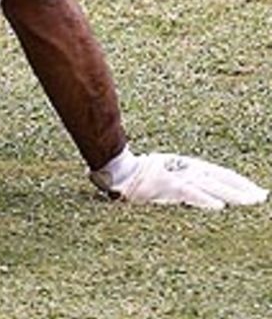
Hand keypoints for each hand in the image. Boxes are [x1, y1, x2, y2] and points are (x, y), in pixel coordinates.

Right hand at [92, 148, 268, 208]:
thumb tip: (204, 192)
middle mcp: (185, 168)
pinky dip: (203, 199)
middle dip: (242, 188)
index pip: (219, 174)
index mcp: (186, 166)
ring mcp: (175, 176)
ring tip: (250, 201)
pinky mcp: (164, 185)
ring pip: (210, 184)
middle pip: (220, 178)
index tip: (256, 191)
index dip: (238, 182)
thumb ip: (184, 181)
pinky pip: (188, 193)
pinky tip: (218, 206)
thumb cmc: (139, 175)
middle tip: (262, 197)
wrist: (116, 170)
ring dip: (231, 194)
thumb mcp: (167, 174)